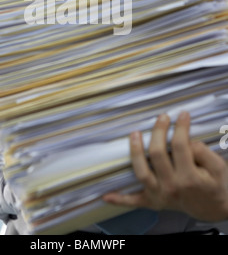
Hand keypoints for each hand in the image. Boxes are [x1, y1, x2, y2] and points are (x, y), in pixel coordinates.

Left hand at [103, 112, 227, 221]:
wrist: (214, 208)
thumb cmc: (214, 184)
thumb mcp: (217, 167)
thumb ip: (202, 152)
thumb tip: (185, 140)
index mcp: (189, 178)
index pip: (180, 146)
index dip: (180, 127)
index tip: (182, 114)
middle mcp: (172, 187)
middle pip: (157, 154)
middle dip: (158, 131)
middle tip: (162, 117)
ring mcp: (159, 195)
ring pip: (141, 172)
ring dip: (135, 152)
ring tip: (134, 133)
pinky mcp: (152, 202)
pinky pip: (133, 202)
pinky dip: (119, 200)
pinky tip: (105, 195)